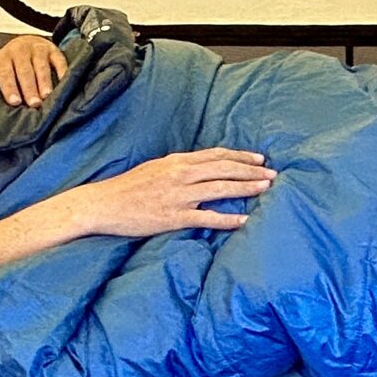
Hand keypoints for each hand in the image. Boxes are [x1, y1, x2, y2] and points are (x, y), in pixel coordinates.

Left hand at [0, 35, 68, 106]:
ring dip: (44, 81)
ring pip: (41, 66)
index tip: (14, 102)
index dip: (10, 88)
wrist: (28, 41)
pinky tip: (63, 83)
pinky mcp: (53, 50)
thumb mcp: (0, 69)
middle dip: (29, 88)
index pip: (6, 73)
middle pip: (24, 71)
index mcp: (4, 58)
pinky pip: (59, 60)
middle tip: (33, 104)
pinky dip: (61, 71)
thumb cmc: (13, 62)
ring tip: (47, 96)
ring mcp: (38, 49)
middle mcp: (20, 51)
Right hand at [56, 149, 276, 239]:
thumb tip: (201, 168)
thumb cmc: (128, 187)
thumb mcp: (156, 168)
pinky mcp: (174, 217)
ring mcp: (179, 196)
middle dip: (251, 171)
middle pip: (224, 169)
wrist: (104, 204)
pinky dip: (228, 219)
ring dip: (246, 188)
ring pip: (221, 188)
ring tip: (266, 189)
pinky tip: (244, 220)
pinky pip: (207, 217)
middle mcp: (181, 174)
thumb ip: (180, 168)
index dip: (240, 156)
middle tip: (272, 174)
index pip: (216, 155)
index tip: (259, 159)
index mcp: (177, 161)